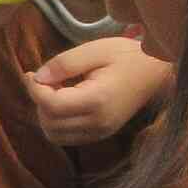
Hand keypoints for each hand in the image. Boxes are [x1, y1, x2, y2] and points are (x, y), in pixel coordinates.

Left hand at [26, 34, 171, 147]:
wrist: (156, 72)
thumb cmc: (127, 56)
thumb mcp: (94, 50)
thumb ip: (64, 63)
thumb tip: (37, 78)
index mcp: (97, 100)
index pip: (51, 105)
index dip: (34, 89)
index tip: (31, 72)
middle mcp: (98, 123)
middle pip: (49, 123)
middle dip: (39, 101)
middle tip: (46, 79)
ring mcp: (101, 132)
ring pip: (55, 135)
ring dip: (46, 114)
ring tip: (56, 90)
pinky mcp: (101, 135)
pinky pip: (67, 137)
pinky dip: (58, 122)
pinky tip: (66, 101)